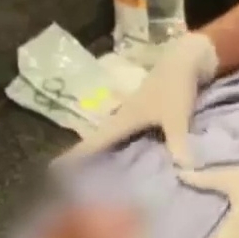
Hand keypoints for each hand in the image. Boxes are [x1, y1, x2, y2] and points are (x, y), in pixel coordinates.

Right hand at [55, 33, 217, 168]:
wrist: (184, 59)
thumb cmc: (175, 86)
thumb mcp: (177, 116)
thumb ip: (178, 142)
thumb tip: (183, 171)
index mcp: (124, 119)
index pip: (94, 141)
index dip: (75, 156)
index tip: (53, 170)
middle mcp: (122, 117)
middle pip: (98, 140)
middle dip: (84, 156)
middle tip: (70, 178)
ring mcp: (132, 113)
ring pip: (112, 136)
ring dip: (102, 150)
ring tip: (92, 170)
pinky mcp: (144, 111)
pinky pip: (127, 133)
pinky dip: (121, 144)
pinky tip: (123, 153)